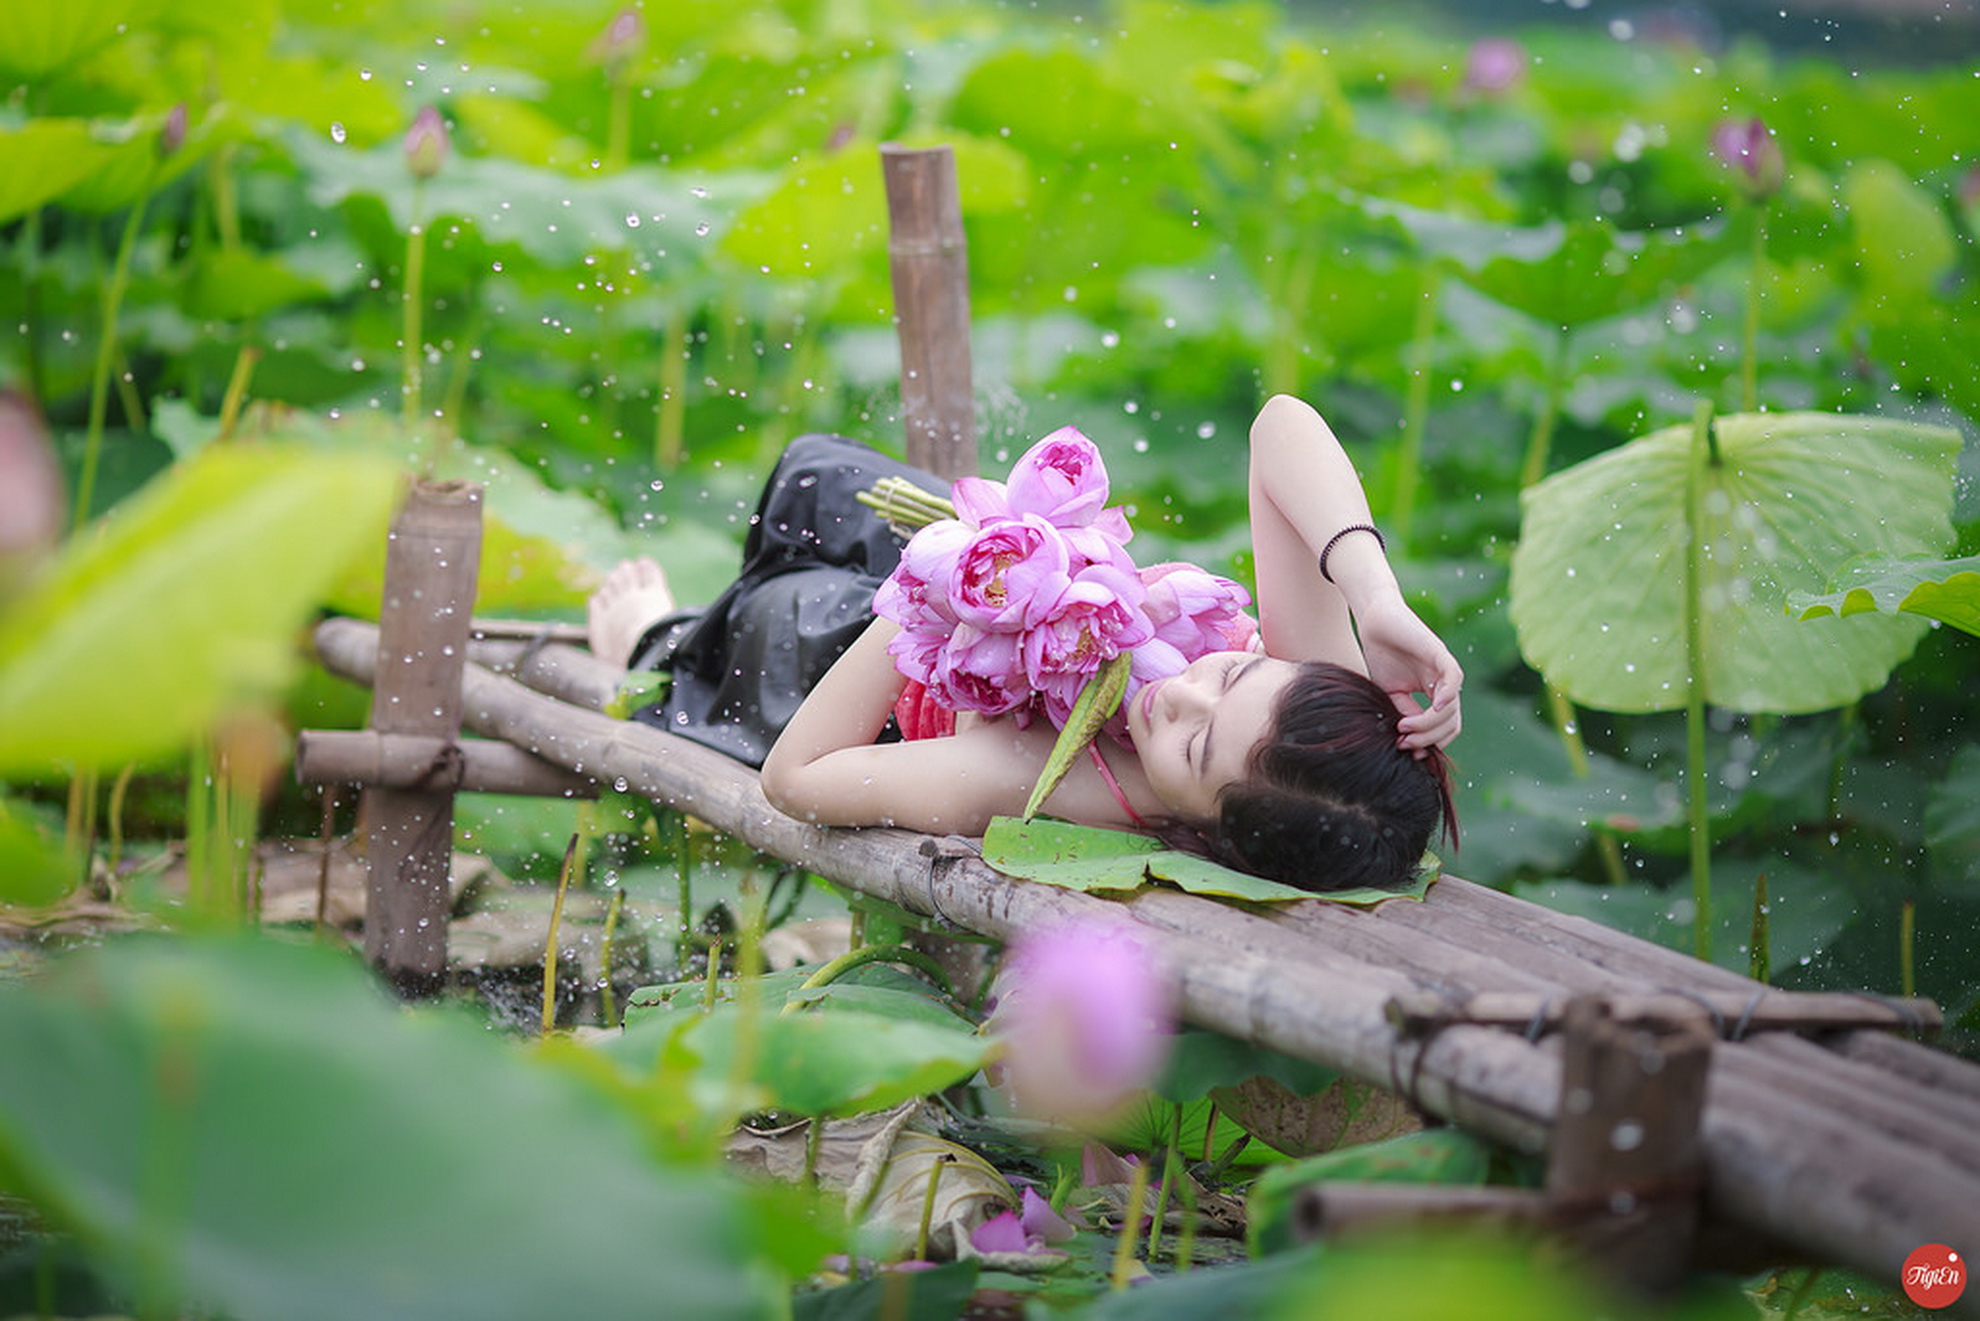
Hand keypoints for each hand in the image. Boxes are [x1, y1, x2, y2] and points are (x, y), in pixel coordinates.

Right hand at [1354, 598, 1462, 755]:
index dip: (1429, 743)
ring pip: (1452, 707)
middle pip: (1451, 723)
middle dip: (1429, 738)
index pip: (1445, 727)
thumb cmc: (1381, 654)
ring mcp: (1444, 670)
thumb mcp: (1391, 692)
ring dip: (1429, 724)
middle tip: (1405, 742)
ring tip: (1404, 727)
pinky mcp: (1440, 653)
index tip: (1406, 748)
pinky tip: (1433, 708)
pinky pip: (1454, 678)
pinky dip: (1448, 696)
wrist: (1375, 621)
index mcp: (1434, 693)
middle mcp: (1444, 684)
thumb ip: (1405, 712)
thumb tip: (1412, 738)